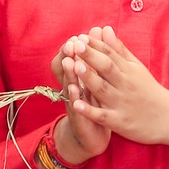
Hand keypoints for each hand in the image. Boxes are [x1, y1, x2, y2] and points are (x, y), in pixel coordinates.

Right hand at [50, 34, 109, 163]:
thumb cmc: (95, 104)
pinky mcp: (80, 119)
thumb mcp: (96, 81)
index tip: (78, 36)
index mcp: (79, 78)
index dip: (74, 49)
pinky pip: (77, 109)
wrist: (90, 137)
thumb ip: (97, 59)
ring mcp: (74, 104)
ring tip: (70, 62)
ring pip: (70, 87)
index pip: (72, 59)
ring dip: (70, 75)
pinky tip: (75, 91)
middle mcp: (73, 89)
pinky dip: (75, 100)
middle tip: (71, 43)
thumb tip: (99, 31)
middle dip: (70, 56)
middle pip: (68, 71)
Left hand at [74, 27, 168, 161]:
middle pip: (106, 68)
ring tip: (75, 66)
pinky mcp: (119, 122)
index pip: (111, 54)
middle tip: (76, 45)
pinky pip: (102, 116)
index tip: (81, 37)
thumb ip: (119, 49)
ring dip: (89, 78)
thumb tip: (105, 28)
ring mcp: (122, 103)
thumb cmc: (149, 90)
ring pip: (103, 89)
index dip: (96, 45)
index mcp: (128, 70)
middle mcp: (125, 85)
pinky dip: (90, 111)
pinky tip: (76, 105)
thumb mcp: (137, 67)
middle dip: (91, 56)